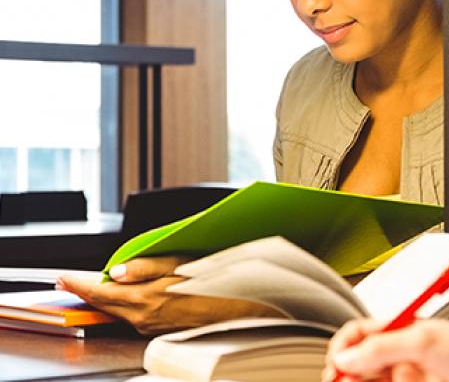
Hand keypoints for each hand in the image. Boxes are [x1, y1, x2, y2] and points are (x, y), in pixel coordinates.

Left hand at [57, 256, 280, 334]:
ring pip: (119, 311)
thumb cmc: (214, 283)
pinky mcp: (159, 331)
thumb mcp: (179, 264)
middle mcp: (143, 318)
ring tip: (101, 284)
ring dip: (108, 298)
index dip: (78, 284)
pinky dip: (126, 305)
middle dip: (87, 292)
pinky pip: (134, 317)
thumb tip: (116, 270)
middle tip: (71, 282)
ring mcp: (150, 327)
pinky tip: (131, 295)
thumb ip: (144, 267)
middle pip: (105, 304)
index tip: (63, 278)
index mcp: (145, 298)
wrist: (239, 310)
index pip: (100, 292)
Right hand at [323, 318, 448, 381]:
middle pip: (359, 367)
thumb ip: (381, 348)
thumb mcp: (424, 343)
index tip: (335, 368)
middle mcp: (401, 356)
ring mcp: (409, 379)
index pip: (357, 335)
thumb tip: (345, 358)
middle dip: (348, 377)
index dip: (342, 349)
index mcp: (400, 331)